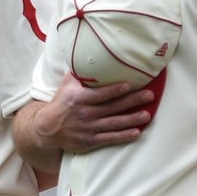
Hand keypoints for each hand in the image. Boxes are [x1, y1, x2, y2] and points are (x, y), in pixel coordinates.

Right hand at [24, 76, 154, 154]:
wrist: (47, 128)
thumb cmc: (61, 102)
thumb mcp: (66, 85)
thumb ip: (80, 72)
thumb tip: (92, 54)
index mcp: (78, 98)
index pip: (100, 94)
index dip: (115, 90)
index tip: (130, 85)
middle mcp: (84, 114)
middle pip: (112, 107)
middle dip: (132, 101)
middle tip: (149, 96)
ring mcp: (88, 128)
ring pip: (114, 123)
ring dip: (132, 119)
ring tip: (147, 115)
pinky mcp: (90, 141)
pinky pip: (109, 138)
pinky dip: (123, 136)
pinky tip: (137, 132)